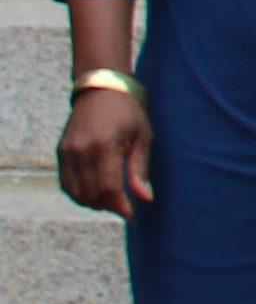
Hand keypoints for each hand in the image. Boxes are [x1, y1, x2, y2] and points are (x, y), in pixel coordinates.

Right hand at [57, 85, 150, 217]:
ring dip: (92, 202)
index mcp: (105, 146)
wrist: (102, 89)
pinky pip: (66, 183)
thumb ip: (140, 169)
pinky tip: (94, 192)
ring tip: (110, 200)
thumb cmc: (129, 111)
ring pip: (76, 193)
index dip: (119, 205)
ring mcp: (68, 152)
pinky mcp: (61, 152)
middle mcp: (82, 151)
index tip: (130, 214)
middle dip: (108, 205)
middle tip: (123, 206)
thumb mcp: (143, 136)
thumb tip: (145, 199)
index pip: (108, 187)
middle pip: (91, 193)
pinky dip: (79, 194)